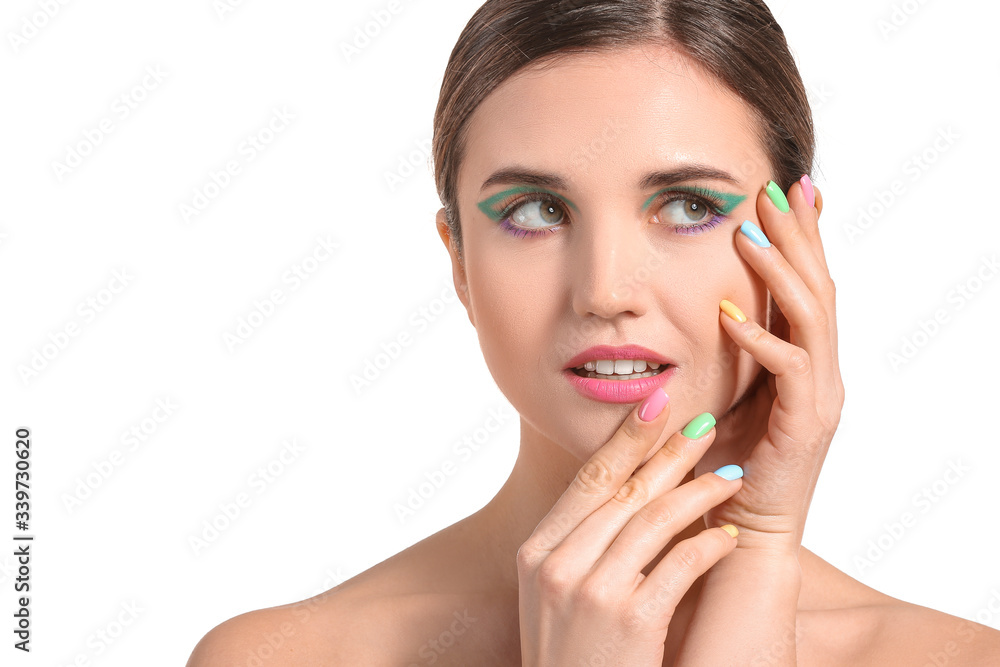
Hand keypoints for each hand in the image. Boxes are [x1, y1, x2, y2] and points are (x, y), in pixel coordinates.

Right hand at [517, 392, 742, 666]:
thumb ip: (576, 547)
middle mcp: (557, 565)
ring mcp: (590, 592)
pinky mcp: (629, 622)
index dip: (626, 439)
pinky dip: (710, 544)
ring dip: (700, 492)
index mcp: (536, 553)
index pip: (586, 480)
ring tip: (732, 476)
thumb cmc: (573, 660)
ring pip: (654, 519)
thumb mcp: (554, 599)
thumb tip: (617, 494)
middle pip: (622, 489)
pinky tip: (731, 534)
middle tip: (705, 422)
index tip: (656, 406)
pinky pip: (679, 564)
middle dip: (669, 451)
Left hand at [701, 177, 842, 553]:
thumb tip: (715, 306)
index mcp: (806, 358)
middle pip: (819, 286)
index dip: (801, 235)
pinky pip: (791, 371)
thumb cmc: (727, 459)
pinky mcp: (805, 425)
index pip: (808, 283)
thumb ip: (733, 350)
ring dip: (781, 273)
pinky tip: (730, 318)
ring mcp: (819, 396)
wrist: (743, 528)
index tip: (783, 187)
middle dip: (798, 234)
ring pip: (811, 318)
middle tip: (774, 186)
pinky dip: (761, 342)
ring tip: (750, 236)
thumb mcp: (729, 390)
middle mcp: (822, 371)